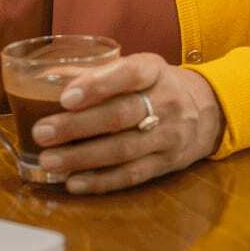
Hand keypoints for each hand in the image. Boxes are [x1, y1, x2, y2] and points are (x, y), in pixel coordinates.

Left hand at [30, 52, 225, 194]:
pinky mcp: (166, 164)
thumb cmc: (156, 86)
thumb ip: (96, 72)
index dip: (97, 85)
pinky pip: (131, 175)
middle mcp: (166, 102)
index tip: (65, 96)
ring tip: (49, 160)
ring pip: (123, 150)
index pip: (129, 74)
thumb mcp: (136, 68)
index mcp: (154, 70)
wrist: (207, 110)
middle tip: (42, 132)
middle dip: (77, 126)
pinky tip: (73, 182)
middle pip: (120, 116)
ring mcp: (169, 136)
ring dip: (82, 158)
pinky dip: (100, 181)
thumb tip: (47, 77)